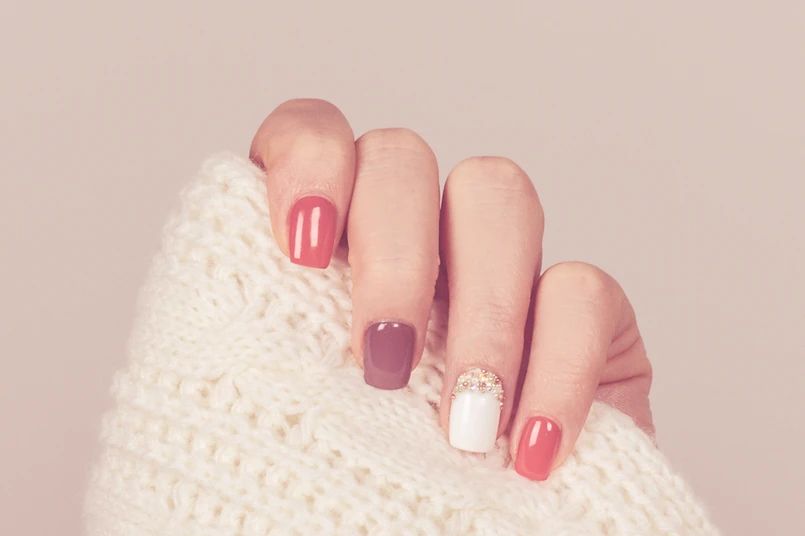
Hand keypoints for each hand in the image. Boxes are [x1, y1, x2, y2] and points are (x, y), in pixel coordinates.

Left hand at [249, 99, 653, 480]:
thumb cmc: (347, 493)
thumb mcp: (282, 428)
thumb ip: (257, 364)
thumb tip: (220, 351)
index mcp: (330, 249)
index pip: (314, 138)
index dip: (309, 162)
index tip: (303, 251)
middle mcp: (414, 239)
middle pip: (403, 158)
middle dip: (392, 256)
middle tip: (381, 365)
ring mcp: (500, 268)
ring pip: (498, 192)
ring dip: (478, 310)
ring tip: (461, 426)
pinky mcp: (584, 317)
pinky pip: (585, 289)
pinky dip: (556, 370)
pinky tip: (530, 451)